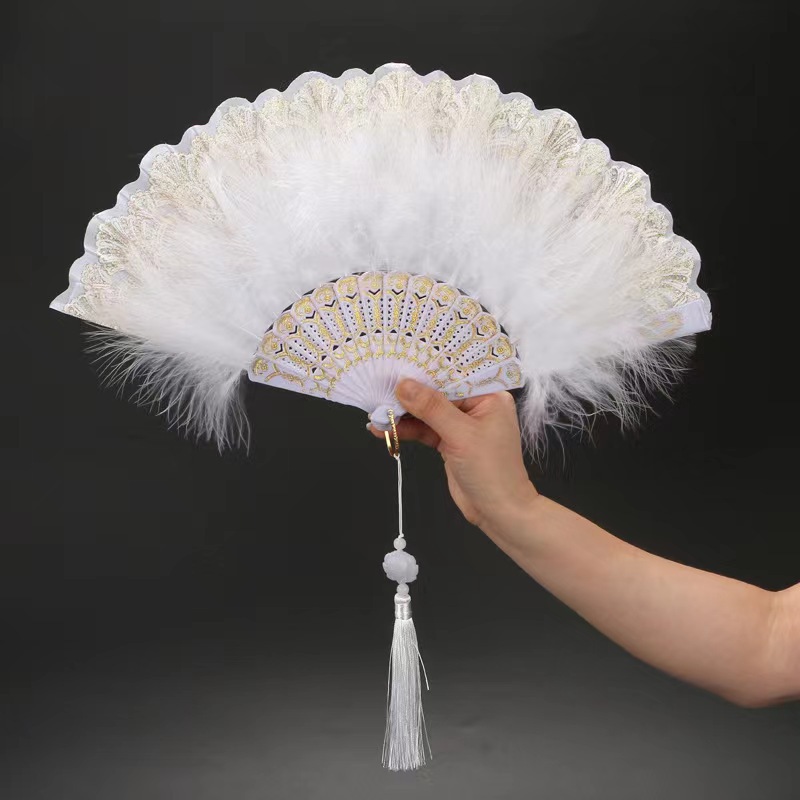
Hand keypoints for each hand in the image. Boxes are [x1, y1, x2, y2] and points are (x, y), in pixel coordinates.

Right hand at [369, 379, 538, 530]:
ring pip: (427, 412)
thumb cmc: (493, 471)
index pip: (454, 375)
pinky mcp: (449, 441)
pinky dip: (405, 430)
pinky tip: (384, 429)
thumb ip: (432, 408)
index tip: (399, 364)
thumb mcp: (461, 435)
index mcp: (489, 396)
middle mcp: (476, 406)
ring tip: (377, 414)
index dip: (426, 370)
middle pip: (437, 392)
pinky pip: (424, 429)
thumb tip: (404, 386)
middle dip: (409, 393)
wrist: (498, 511)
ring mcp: (462, 424)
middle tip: (381, 388)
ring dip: (402, 414)